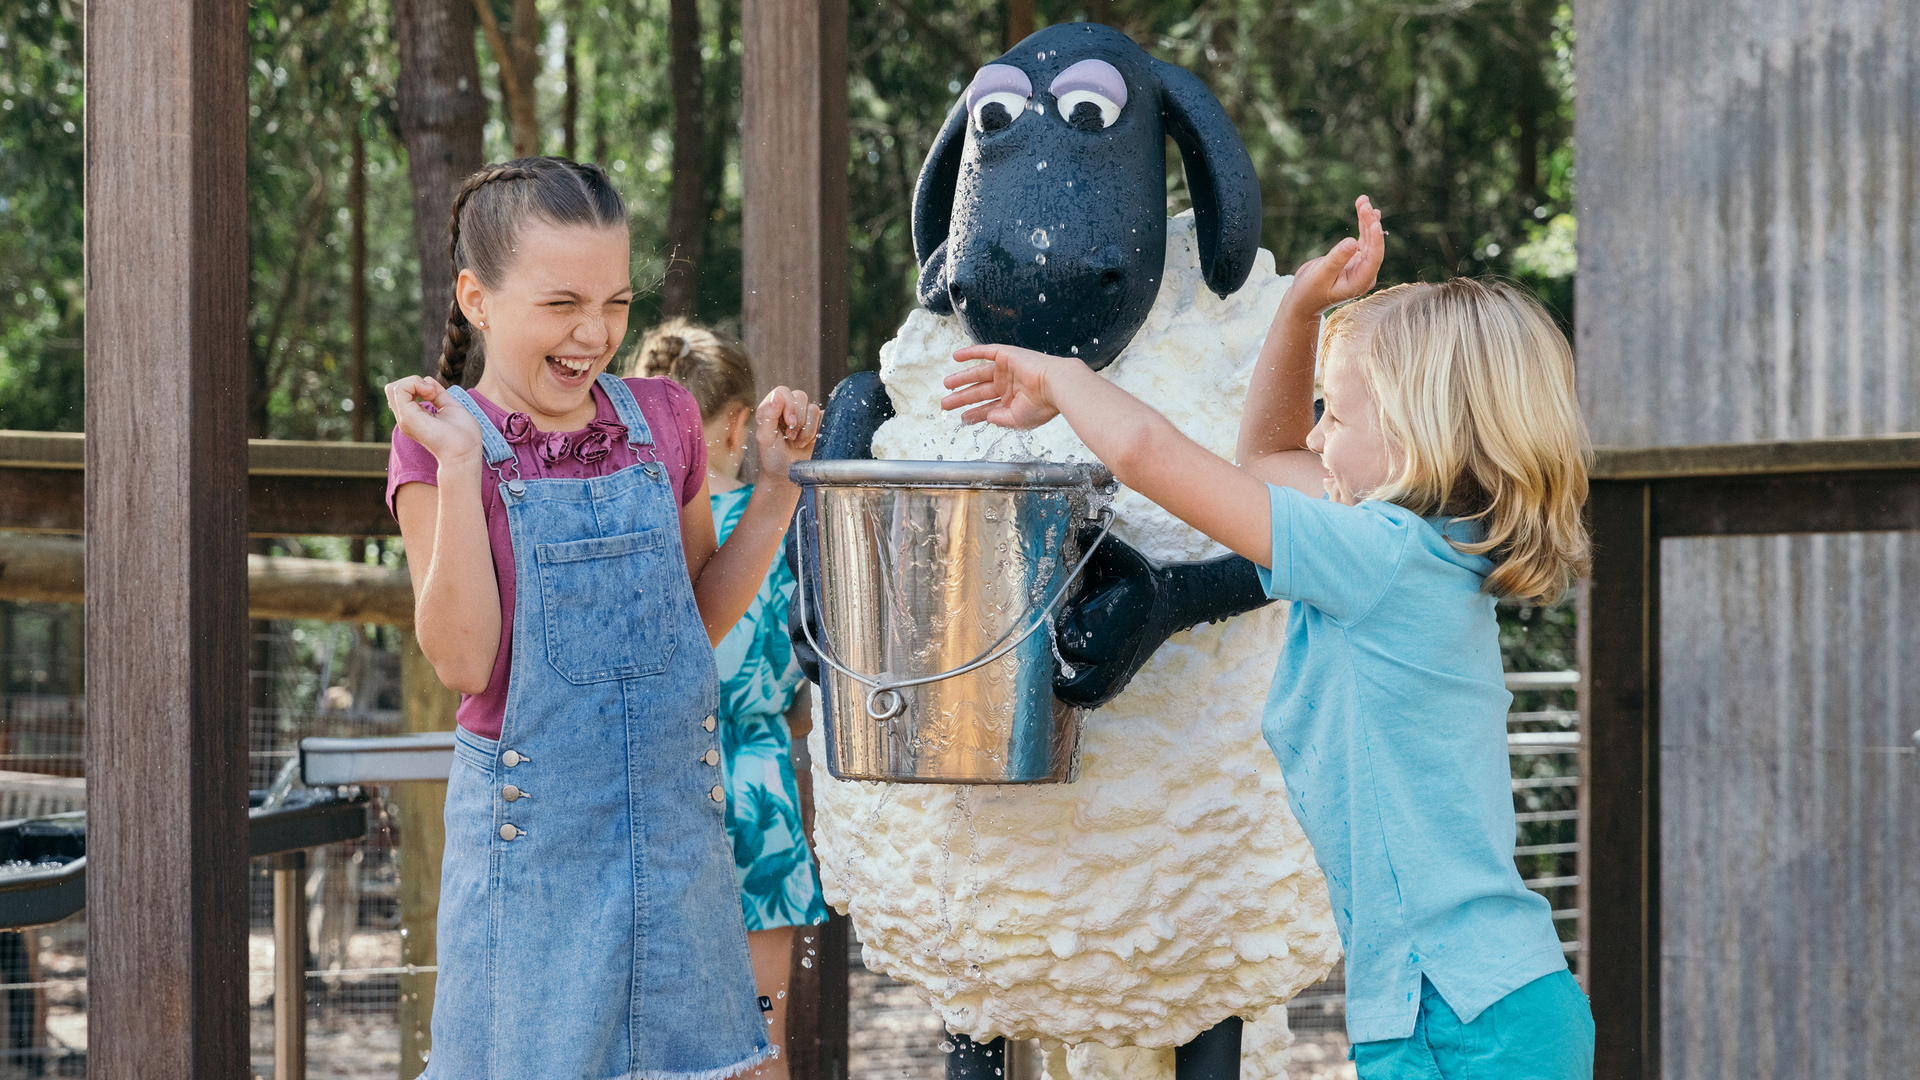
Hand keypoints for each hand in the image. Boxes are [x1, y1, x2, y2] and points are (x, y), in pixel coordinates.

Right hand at [384, 375, 481, 465]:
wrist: (465, 453)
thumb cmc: (464, 436)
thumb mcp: (449, 407)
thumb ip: (438, 394)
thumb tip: (427, 380)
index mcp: (415, 418)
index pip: (402, 392)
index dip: (418, 385)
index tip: (435, 393)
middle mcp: (406, 419)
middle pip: (394, 389)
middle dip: (414, 382)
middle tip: (432, 392)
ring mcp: (405, 419)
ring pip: (393, 387)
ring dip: (414, 382)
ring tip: (431, 393)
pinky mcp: (408, 418)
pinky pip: (398, 389)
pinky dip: (414, 383)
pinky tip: (429, 393)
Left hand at [754, 387, 822, 485]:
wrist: (787, 475)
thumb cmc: (772, 457)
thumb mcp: (765, 438)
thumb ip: (769, 414)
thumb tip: (778, 395)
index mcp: (771, 408)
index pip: (783, 391)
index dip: (789, 405)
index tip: (788, 424)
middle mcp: (787, 409)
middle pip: (800, 396)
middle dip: (798, 419)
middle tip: (790, 436)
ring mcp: (803, 416)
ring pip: (813, 408)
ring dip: (807, 429)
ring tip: (798, 442)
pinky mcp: (817, 424)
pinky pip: (823, 418)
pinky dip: (817, 431)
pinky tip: (809, 442)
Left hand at [940, 344, 1068, 428]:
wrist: (1054, 386)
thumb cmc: (1042, 404)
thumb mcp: (1017, 419)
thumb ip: (1000, 419)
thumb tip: (986, 418)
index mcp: (1012, 401)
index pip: (988, 407)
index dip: (974, 413)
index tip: (962, 418)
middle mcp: (1008, 385)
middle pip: (979, 391)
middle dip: (962, 398)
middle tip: (946, 403)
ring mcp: (1006, 370)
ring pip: (978, 373)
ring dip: (962, 378)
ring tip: (946, 384)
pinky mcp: (1006, 356)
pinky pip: (985, 352)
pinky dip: (970, 353)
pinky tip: (956, 356)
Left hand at [1052, 531, 1164, 708]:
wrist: (1171, 605)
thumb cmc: (1141, 581)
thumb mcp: (1123, 559)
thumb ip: (1099, 544)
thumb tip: (1081, 529)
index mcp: (1107, 626)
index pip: (1069, 638)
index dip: (1064, 629)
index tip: (1069, 618)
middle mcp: (1111, 655)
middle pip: (1070, 665)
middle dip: (1062, 653)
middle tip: (1064, 639)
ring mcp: (1117, 672)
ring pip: (1079, 691)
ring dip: (1067, 681)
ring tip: (1061, 666)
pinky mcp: (1120, 681)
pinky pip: (1093, 699)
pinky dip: (1080, 694)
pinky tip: (1072, 679)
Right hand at [1281, 195, 1385, 316]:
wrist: (1303, 300)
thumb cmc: (1309, 292)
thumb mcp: (1320, 275)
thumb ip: (1336, 260)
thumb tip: (1352, 242)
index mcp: (1360, 282)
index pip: (1373, 258)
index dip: (1376, 240)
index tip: (1375, 222)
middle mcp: (1364, 274)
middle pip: (1373, 245)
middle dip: (1369, 223)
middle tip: (1363, 203)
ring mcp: (1361, 266)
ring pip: (1369, 239)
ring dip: (1367, 220)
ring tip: (1363, 200)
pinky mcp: (1354, 259)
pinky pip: (1362, 239)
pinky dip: (1363, 225)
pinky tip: (1366, 211)